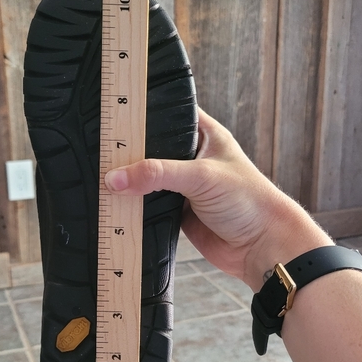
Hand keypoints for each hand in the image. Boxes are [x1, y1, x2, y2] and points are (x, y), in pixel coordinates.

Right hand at [105, 108, 331, 289]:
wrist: (261, 247)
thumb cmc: (249, 201)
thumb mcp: (201, 176)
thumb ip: (157, 174)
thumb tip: (116, 178)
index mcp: (203, 135)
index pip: (167, 115)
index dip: (143, 114)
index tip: (114, 114)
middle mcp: (191, 157)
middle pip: (151, 149)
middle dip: (130, 152)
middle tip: (100, 149)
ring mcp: (183, 185)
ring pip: (148, 178)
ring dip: (131, 181)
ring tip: (101, 175)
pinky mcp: (176, 210)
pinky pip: (148, 204)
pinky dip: (135, 204)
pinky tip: (117, 202)